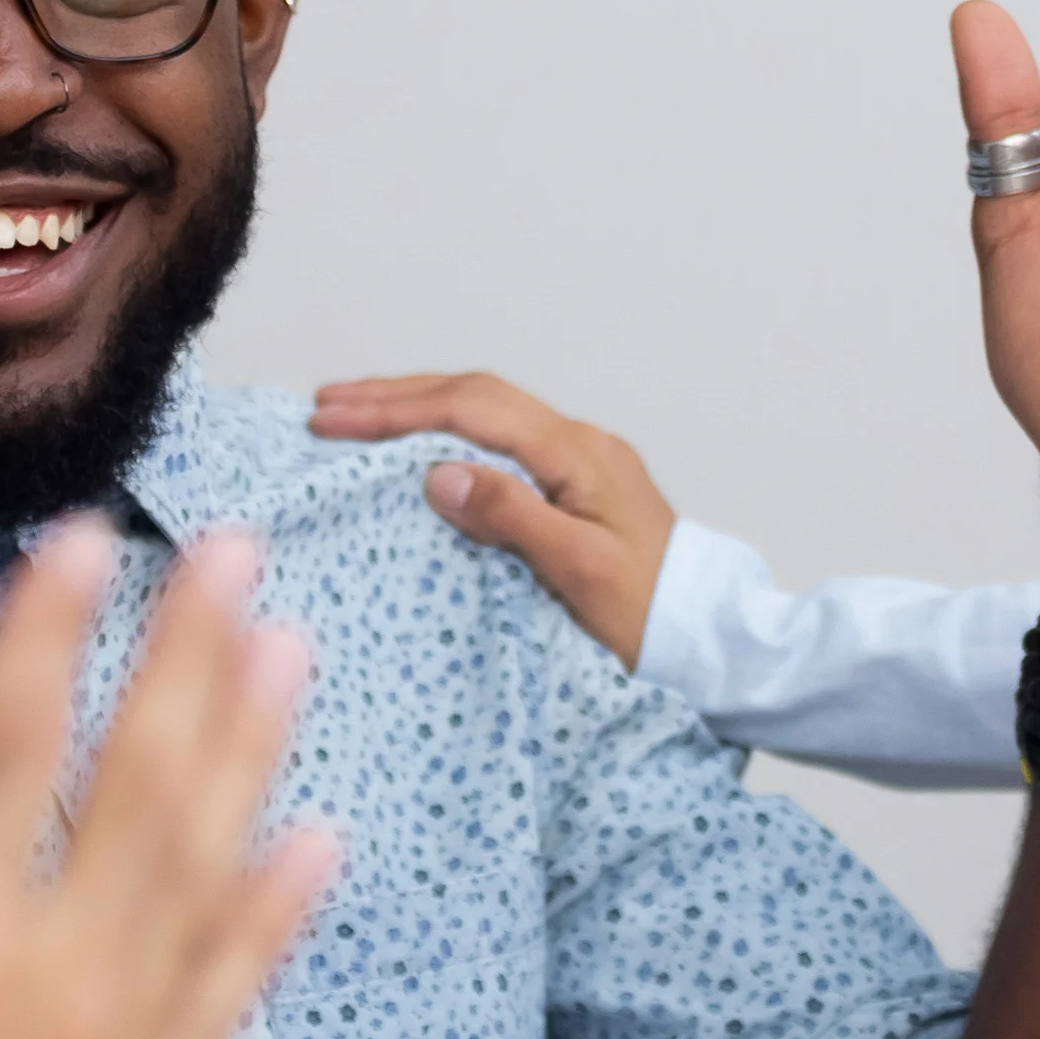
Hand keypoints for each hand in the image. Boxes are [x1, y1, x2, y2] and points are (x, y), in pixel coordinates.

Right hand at [0, 521, 334, 1038]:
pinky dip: (277, 913)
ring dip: (255, 750)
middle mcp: (58, 995)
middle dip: (192, 654)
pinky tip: (311, 847)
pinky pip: (231, 997)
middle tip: (238, 550)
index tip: (80, 537)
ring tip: (292, 648)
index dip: (50, 628)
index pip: (15, 743)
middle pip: (146, 783)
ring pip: (211, 870)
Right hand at [308, 372, 674, 666]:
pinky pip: (500, 443)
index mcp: (579, 455)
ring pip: (487, 415)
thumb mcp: (580, 572)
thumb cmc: (652, 618)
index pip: (472, 410)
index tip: (332, 419)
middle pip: (475, 398)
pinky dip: (448, 436)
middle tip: (325, 407)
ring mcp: (581, 463)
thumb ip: (512, 517)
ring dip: (420, 410)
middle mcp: (580, 445)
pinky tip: (417, 453)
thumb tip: (437, 472)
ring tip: (355, 417)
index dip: (396, 410)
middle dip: (396, 397)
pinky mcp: (577, 488)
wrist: (714, 640)